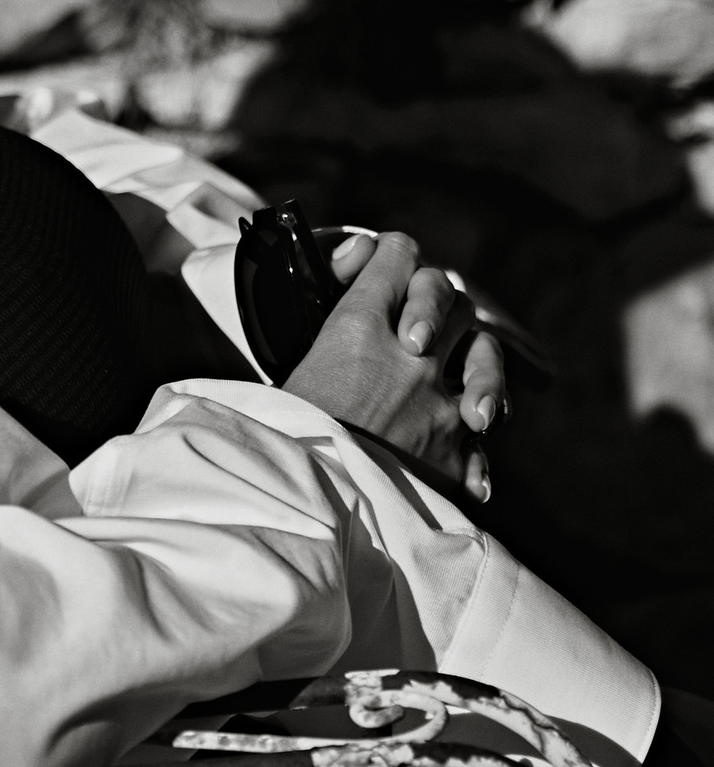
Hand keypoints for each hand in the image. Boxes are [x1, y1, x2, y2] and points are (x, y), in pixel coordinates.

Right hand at [284, 230, 505, 505]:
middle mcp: (409, 358)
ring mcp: (440, 406)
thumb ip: (324, 338)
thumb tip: (343, 308)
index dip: (387, 254)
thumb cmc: (281, 443)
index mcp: (356, 330)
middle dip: (433, 302)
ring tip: (457, 386)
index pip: (396, 255)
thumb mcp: (284, 373)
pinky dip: (469, 444)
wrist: (309, 513)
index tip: (378, 263)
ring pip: (485, 352)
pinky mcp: (457, 455)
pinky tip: (456, 448)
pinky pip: (481, 435)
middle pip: (449, 296)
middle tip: (412, 332)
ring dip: (474, 360)